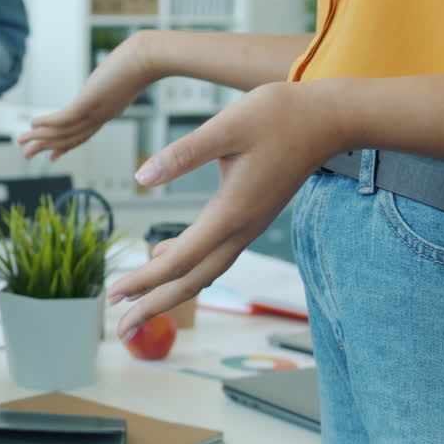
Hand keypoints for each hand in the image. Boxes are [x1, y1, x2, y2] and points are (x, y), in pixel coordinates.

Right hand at [17, 35, 154, 160]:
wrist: (153, 55)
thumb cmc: (144, 57)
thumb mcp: (125, 70)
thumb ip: (117, 74)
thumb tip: (120, 65)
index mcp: (109, 110)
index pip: (83, 133)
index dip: (65, 145)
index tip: (52, 155)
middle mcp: (102, 115)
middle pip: (70, 138)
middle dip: (46, 147)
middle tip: (26, 155)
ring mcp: (96, 110)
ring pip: (64, 131)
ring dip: (39, 138)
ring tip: (21, 141)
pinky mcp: (90, 101)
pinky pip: (64, 117)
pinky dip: (47, 124)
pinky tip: (33, 124)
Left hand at [109, 81, 344, 339]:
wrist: (330, 118)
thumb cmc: (279, 115)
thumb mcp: (226, 127)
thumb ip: (182, 153)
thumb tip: (141, 177)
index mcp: (231, 212)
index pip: (180, 260)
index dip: (145, 281)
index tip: (114, 295)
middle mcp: (241, 228)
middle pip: (193, 281)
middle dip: (154, 305)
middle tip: (121, 328)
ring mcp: (249, 224)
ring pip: (205, 271)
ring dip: (169, 289)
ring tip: (135, 300)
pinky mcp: (251, 215)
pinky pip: (215, 253)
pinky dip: (186, 264)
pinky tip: (162, 254)